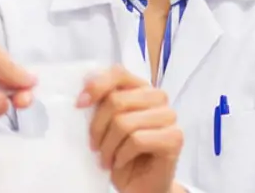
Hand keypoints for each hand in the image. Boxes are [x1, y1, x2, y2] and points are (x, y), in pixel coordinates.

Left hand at [78, 66, 183, 192]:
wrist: (140, 186)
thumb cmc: (121, 153)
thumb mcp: (105, 124)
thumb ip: (99, 104)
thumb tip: (82, 96)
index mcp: (140, 87)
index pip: (118, 72)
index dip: (96, 86)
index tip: (79, 105)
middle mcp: (158, 97)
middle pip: (116, 100)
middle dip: (97, 127)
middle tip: (94, 146)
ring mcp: (169, 116)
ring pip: (124, 122)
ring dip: (108, 146)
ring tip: (106, 158)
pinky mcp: (175, 137)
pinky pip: (137, 140)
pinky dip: (122, 155)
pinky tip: (120, 162)